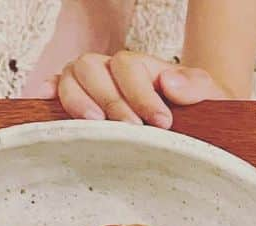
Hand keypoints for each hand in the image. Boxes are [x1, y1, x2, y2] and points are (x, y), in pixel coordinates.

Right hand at [36, 51, 231, 127]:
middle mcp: (110, 71)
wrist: (193, 120)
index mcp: (140, 66)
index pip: (129, 68)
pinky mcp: (80, 102)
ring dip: (78, 100)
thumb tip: (169, 82)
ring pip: (71, 76)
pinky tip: (46, 102)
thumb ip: (196, 86)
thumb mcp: (209, 95)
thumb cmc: (197, 110)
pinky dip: (51, 94)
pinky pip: (58, 89)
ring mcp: (92, 84)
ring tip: (95, 124)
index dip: (142, 95)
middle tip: (130, 129)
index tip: (162, 122)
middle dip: (111, 100)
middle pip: (93, 67)